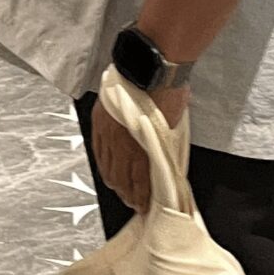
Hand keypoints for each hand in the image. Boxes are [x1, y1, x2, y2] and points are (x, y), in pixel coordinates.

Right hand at [91, 84, 188, 213]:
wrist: (151, 68)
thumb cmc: (168, 93)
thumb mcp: (175, 128)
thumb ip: (166, 150)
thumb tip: (166, 167)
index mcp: (145, 148)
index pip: (141, 182)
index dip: (142, 198)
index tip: (145, 206)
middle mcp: (124, 144)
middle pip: (122, 178)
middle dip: (128, 195)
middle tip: (133, 203)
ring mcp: (109, 133)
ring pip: (108, 167)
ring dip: (115, 183)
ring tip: (120, 191)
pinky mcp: (100, 121)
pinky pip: (98, 150)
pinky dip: (103, 164)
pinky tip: (107, 170)